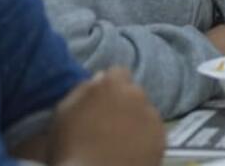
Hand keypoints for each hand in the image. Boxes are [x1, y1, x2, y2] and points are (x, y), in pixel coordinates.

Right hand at [50, 68, 164, 165]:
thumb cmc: (70, 148)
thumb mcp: (62, 113)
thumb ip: (81, 91)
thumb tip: (96, 80)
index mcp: (111, 84)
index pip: (117, 72)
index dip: (109, 86)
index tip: (101, 101)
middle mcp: (136, 94)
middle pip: (133, 93)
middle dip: (124, 103)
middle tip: (109, 123)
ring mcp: (152, 115)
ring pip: (145, 112)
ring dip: (135, 121)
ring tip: (121, 142)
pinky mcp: (162, 138)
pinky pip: (153, 133)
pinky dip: (145, 139)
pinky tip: (131, 153)